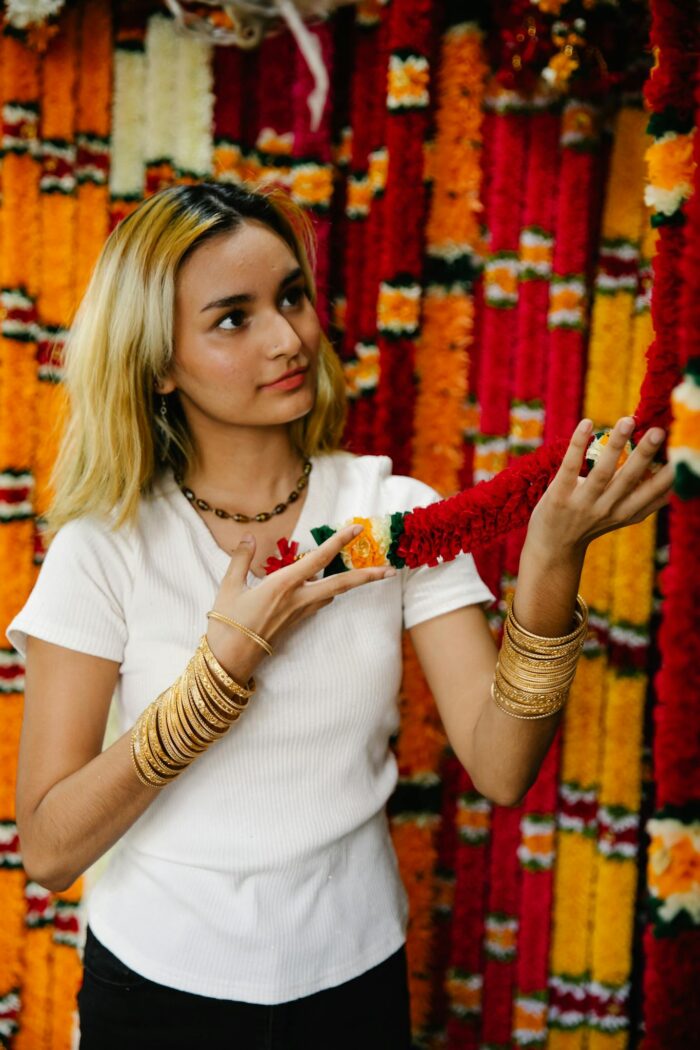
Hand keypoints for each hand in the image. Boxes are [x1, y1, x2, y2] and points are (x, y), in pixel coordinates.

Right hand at [206, 524, 395, 677]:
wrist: (229, 662)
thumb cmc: (227, 624)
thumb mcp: (229, 586)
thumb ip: (241, 558)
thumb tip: (249, 536)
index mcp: (282, 585)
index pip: (318, 559)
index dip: (339, 542)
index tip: (357, 529)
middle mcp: (298, 599)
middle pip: (341, 585)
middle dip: (367, 576)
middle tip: (391, 570)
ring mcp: (299, 614)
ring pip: (330, 594)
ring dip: (347, 583)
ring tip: (364, 572)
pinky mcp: (296, 625)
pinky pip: (318, 604)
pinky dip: (326, 592)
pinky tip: (322, 586)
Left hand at [525, 416, 673, 562]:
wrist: (553, 548)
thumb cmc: (591, 523)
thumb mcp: (622, 517)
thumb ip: (646, 501)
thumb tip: (677, 482)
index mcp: (628, 511)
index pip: (655, 492)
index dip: (669, 474)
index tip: (683, 452)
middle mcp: (608, 508)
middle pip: (630, 478)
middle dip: (645, 454)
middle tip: (659, 431)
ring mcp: (582, 503)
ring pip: (602, 472)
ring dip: (615, 445)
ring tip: (627, 421)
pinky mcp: (558, 496)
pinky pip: (569, 467)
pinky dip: (577, 444)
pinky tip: (587, 423)